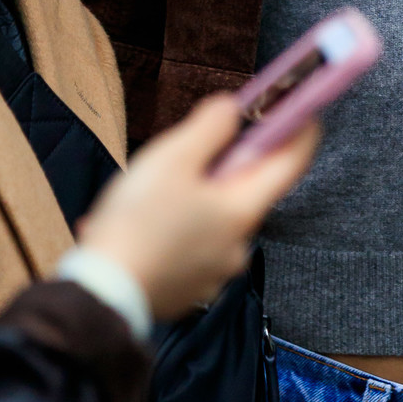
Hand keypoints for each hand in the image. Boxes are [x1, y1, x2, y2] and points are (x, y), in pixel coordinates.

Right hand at [75, 95, 318, 322]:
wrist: (102, 293)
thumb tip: (233, 110)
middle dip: (226, 165)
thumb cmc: (138, 221)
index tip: (300, 107)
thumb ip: (210, 127)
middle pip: (247, 190)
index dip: (300, 130)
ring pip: (215, 218)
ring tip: (148, 193)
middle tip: (190, 149)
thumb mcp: (172, 158)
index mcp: (243, 210)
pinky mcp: (191, 289)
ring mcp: (216, 272)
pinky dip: (174, 229)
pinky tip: (140, 224)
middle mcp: (239, 245)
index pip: (292, 162)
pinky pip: (192, 246)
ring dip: (193, 199)